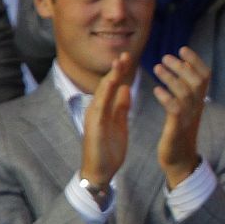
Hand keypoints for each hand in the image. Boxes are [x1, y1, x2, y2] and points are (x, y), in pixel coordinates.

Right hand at [81, 52, 136, 186]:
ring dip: (111, 77)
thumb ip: (121, 106)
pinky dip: (105, 95)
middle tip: (126, 53)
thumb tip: (125, 89)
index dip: (121, 71)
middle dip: (116, 69)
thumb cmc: (109, 148)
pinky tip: (111, 84)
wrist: (100, 171)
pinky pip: (100, 108)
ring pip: (102, 93)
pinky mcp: (94, 127)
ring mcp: (94, 117)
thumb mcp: (119, 123)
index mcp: (105, 108)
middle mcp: (97, 109)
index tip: (130, 57)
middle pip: (107, 85)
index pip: (114, 86)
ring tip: (119, 63)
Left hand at [154, 46, 209, 186]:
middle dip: (182, 66)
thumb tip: (183, 70)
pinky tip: (156, 90)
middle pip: (197, 81)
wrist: (179, 161)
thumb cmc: (178, 133)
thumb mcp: (185, 109)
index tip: (182, 48)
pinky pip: (175, 110)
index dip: (196, 60)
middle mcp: (197, 108)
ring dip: (172, 78)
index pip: (205, 76)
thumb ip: (185, 91)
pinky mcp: (177, 129)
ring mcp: (188, 119)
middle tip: (165, 56)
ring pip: (186, 92)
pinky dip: (166, 98)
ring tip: (157, 67)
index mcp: (199, 102)